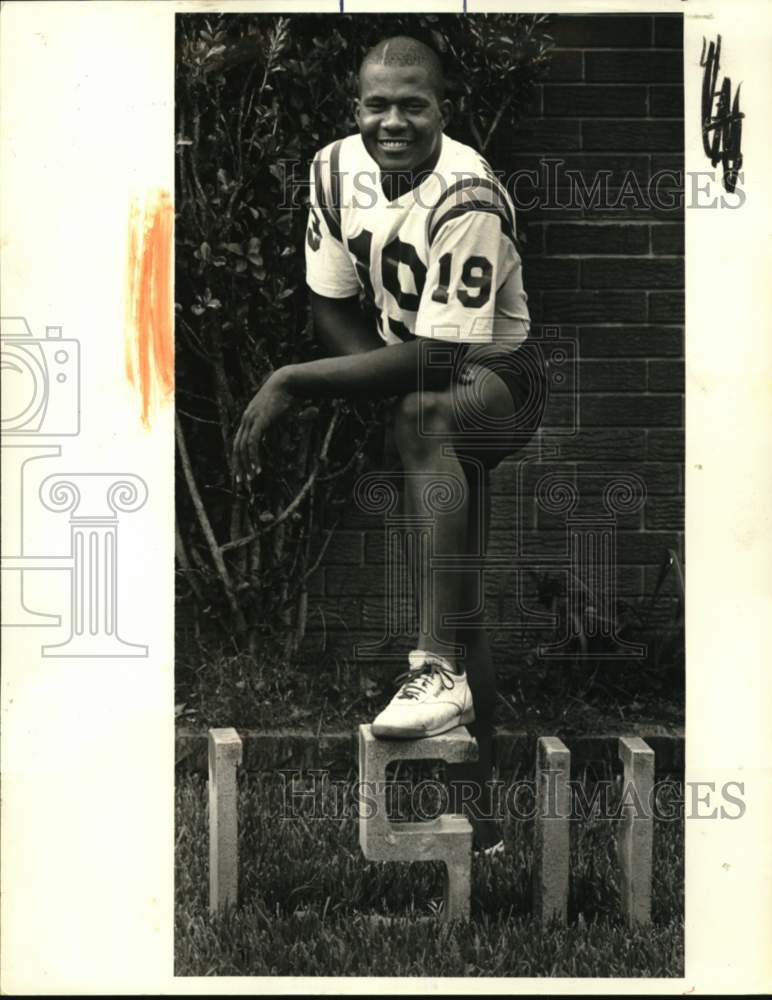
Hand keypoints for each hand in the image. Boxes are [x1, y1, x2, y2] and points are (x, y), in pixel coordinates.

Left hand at [232, 368, 294, 484]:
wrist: (286, 382)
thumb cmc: (284, 397)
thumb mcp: (275, 413)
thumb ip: (271, 423)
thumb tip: (275, 430)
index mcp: (248, 419)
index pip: (238, 443)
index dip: (238, 459)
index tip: (241, 472)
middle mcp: (246, 420)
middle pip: (236, 448)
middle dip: (238, 466)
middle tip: (241, 482)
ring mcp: (251, 420)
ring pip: (243, 448)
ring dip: (246, 465)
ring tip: (251, 478)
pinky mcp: (259, 421)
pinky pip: (252, 443)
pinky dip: (253, 457)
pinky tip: (257, 468)